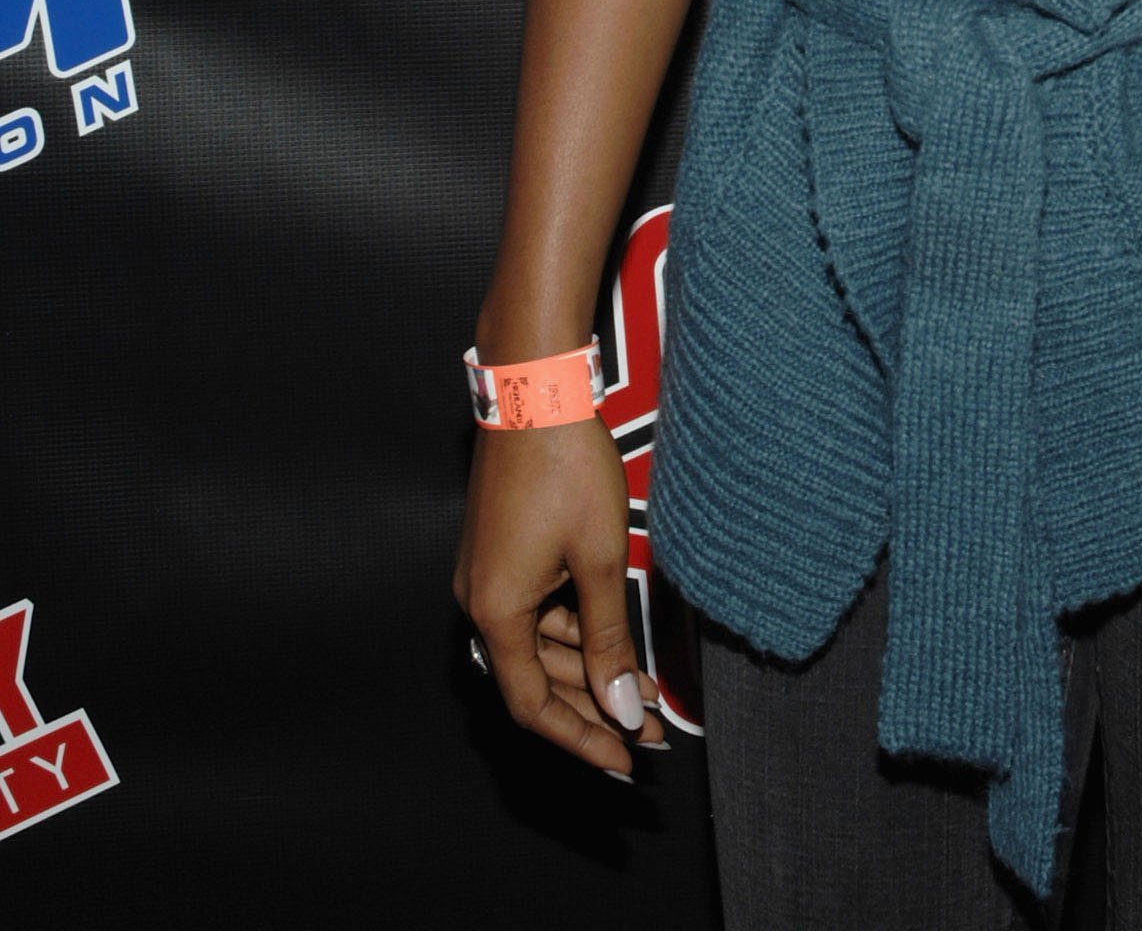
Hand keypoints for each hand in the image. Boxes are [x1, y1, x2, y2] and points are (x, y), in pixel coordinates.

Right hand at [454, 417, 666, 774]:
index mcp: (496, 611)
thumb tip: (622, 708)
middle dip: (594, 708)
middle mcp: (480, 600)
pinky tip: (615, 639)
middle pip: (536, 679)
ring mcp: (488, 574)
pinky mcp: (502, 551)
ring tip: (645, 692)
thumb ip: (609, 639)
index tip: (623, 762)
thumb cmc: (566, 469)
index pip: (532, 706)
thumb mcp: (601, 559)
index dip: (580, 739)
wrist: (535, 391)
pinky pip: (537, 610)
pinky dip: (576, 630)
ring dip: (589, 670)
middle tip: (649, 729)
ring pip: (540, 645)